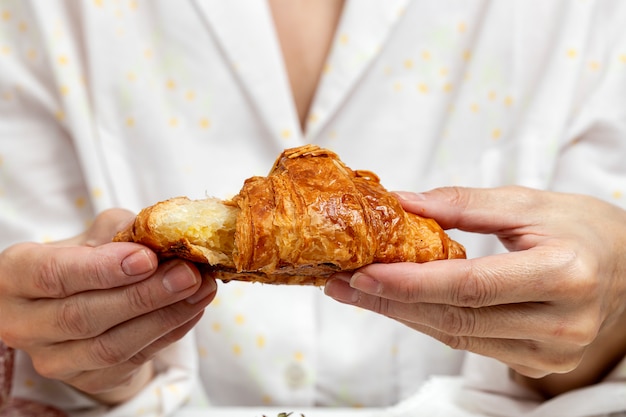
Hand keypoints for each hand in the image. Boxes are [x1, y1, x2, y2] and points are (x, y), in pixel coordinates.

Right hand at [0, 209, 216, 404]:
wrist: (84, 303)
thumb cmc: (86, 259)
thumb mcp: (96, 235)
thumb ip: (122, 231)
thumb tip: (162, 234)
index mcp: (16, 276)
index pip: (52, 275)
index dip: (101, 269)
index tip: (147, 258)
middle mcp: (24, 323)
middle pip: (84, 316)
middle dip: (143, 295)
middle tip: (187, 274)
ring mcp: (54, 359)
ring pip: (111, 346)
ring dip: (164, 316)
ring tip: (201, 289)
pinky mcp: (88, 379)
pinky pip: (134, 359)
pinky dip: (170, 332)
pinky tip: (193, 308)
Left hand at [325, 186, 625, 396]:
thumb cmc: (581, 228)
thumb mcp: (528, 202)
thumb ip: (464, 204)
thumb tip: (402, 201)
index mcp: (563, 274)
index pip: (471, 285)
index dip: (412, 282)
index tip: (363, 273)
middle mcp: (560, 323)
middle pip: (456, 318)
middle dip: (390, 302)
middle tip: (341, 285)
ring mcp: (550, 351)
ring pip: (456, 336)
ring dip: (401, 315)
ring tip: (357, 294)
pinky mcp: (537, 363)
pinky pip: (469, 343)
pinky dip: (429, 321)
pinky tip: (398, 304)